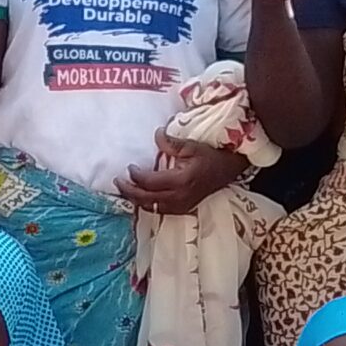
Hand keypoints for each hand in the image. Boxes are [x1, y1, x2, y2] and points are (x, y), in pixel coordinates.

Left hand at [120, 129, 249, 214]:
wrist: (228, 170)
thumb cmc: (210, 156)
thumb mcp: (191, 145)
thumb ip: (171, 143)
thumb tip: (156, 134)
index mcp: (181, 180)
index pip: (150, 182)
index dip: (136, 176)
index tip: (129, 167)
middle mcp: (179, 196)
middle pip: (146, 199)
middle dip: (129, 191)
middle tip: (117, 182)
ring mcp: (181, 205)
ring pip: (151, 207)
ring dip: (136, 200)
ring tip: (125, 190)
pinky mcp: (183, 209)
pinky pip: (160, 210)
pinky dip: (147, 205)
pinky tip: (140, 198)